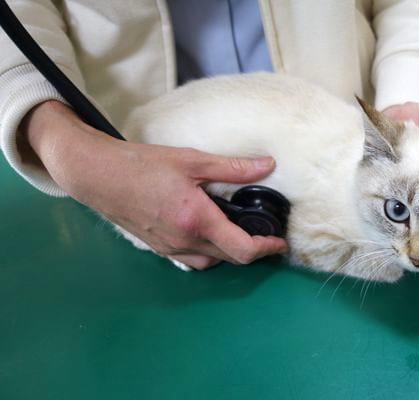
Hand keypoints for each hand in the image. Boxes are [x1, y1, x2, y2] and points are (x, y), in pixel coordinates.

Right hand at [22, 101, 287, 269]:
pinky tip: (207, 230)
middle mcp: (185, 240)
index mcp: (197, 220)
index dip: (266, 250)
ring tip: (237, 231)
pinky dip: (208, 251)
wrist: (98, 176)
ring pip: (210, 261)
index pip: (242, 249)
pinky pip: (191, 258)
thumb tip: (267, 165)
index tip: (280, 243)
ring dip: (228, 252)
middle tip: (264, 233)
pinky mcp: (159, 247)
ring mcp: (170, 248)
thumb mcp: (192, 160)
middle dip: (251, 250)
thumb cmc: (142, 165)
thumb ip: (232, 167)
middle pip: (229, 258)